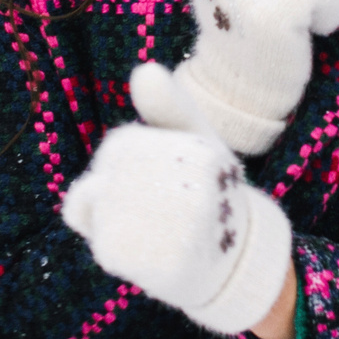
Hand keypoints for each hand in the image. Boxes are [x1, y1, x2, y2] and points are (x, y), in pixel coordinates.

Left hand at [61, 89, 293, 335]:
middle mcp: (194, 190)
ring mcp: (181, 233)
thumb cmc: (208, 188)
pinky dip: (116, 254)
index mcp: (200, 154)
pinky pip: (109, 252)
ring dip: (111, 224)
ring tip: (148, 229)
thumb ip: (168, 107)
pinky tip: (144, 253)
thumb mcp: (195, 139)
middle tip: (151, 209)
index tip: (156, 176)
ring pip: (102, 216)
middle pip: (104, 182)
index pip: (118, 149)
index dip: (121, 164)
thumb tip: (144, 70)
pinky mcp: (165, 269)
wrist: (236, 258)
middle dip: (112, 195)